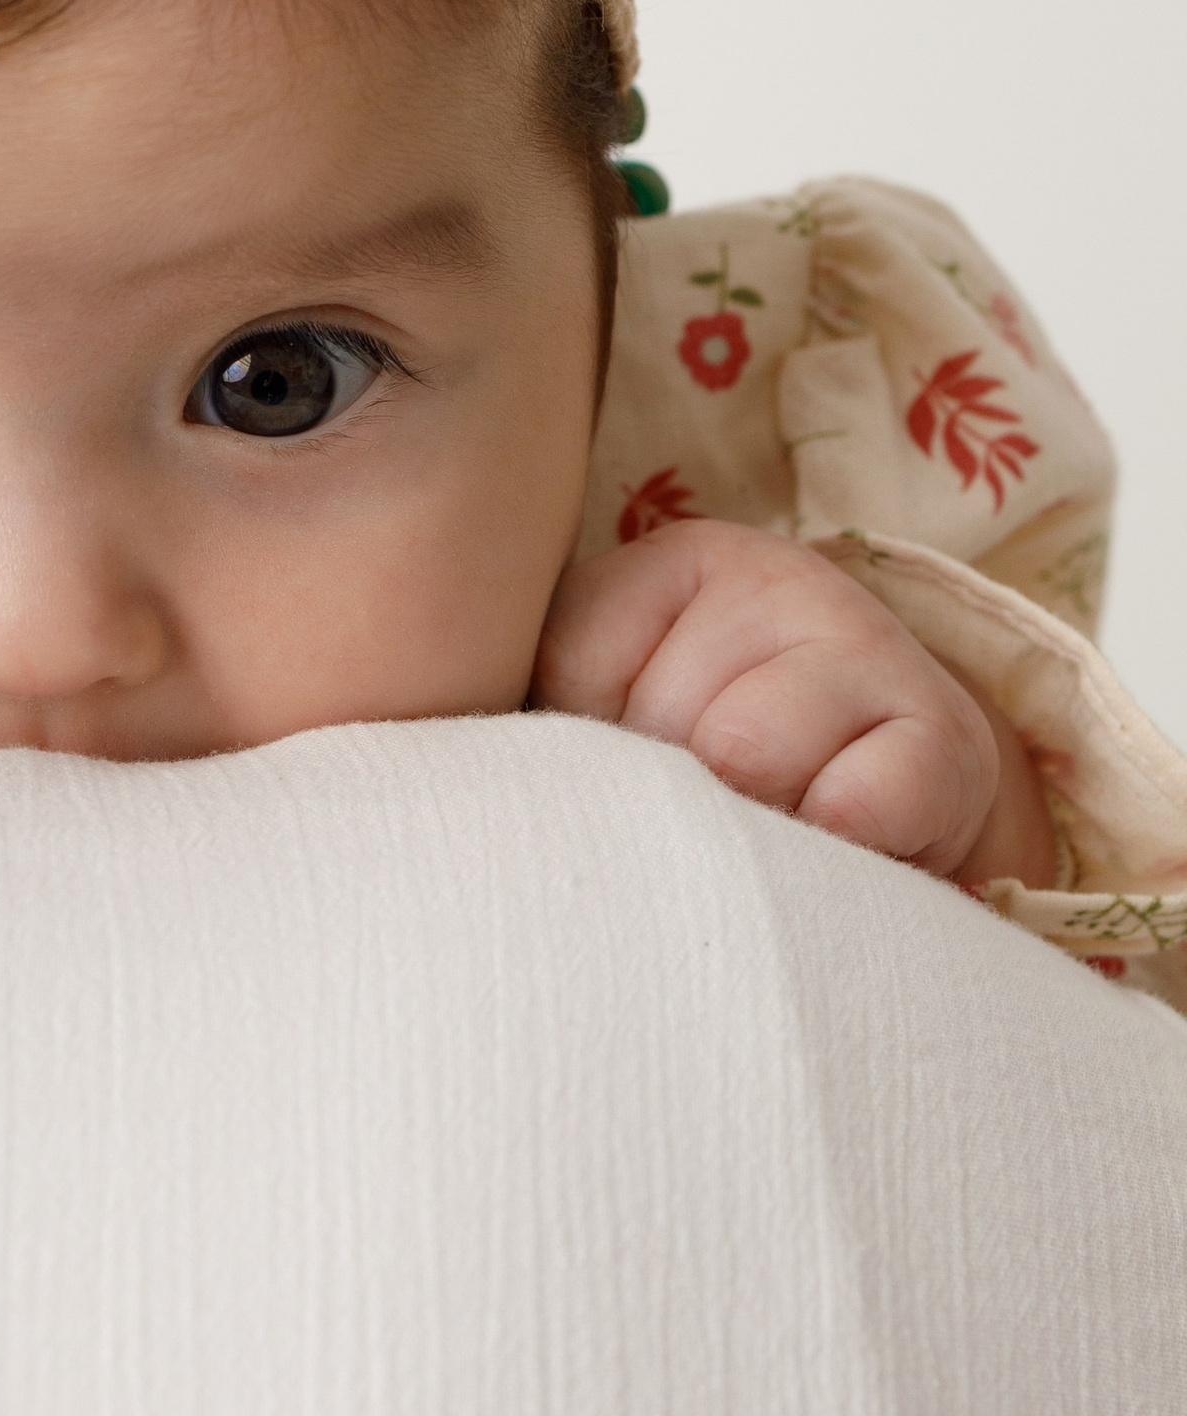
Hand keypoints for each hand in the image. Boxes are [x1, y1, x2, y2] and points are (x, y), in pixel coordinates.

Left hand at [534, 522, 1056, 889]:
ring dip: (743, 829)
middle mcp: (778, 580)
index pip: (574, 669)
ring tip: (765, 830)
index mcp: (675, 564)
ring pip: (745, 757)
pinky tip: (831, 847)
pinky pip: (851, 808)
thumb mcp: (608, 714)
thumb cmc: (705, 768)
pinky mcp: (943, 741)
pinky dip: (828, 851)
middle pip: (658, 726)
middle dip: (663, 801)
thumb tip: (472, 787)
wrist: (881, 808)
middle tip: (703, 814)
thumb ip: (542, 722)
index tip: (625, 762)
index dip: (586, 752)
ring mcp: (869, 646)